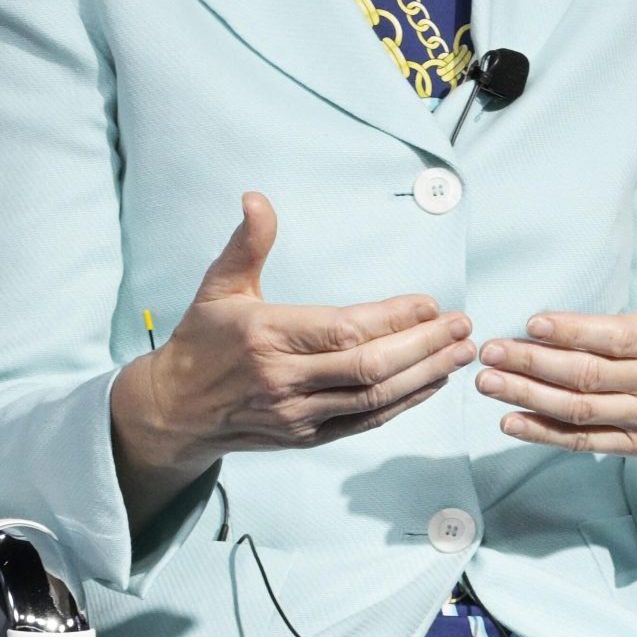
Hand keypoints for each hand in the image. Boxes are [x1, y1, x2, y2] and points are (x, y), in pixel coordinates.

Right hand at [133, 191, 476, 465]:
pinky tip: (431, 382)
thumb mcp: (219, 286)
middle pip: (369, 367)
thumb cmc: (203, 340)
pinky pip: (364, 422)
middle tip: (463, 327)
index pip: (344, 329)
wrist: (173, 411)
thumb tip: (257, 198)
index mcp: (267, 336)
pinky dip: (403, 403)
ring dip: (424, 376)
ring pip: (373, 400)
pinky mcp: (306, 438)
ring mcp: (297, 415)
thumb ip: (247, 243)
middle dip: (424, 347)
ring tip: (461, 354)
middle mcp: (283, 380)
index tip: (429, 303)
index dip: (392, 319)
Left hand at [473, 172, 636, 472]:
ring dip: (529, 398)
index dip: (575, 332)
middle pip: (589, 376)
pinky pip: (586, 442)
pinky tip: (511, 421)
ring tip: (487, 382)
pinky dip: (547, 434)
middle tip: (488, 350)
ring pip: (581, 410)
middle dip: (534, 364)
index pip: (618, 338)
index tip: (534, 321)